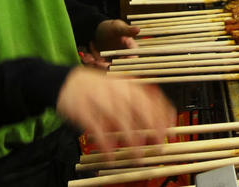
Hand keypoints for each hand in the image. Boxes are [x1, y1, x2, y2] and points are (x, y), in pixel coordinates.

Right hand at [56, 66, 175, 152]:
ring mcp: (101, 100)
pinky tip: (111, 156)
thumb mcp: (122, 89)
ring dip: (132, 140)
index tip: (170, 130)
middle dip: (152, 128)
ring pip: (121, 120)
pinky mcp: (84, 111)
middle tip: (158, 145)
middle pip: (141, 109)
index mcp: (130, 86)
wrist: (68, 81)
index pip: (153, 99)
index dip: (164, 115)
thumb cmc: (99, 89)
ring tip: (138, 156)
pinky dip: (106, 144)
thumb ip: (139, 103)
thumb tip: (158, 121)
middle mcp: (118, 91)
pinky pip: (98, 129)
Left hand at [85, 19, 139, 67]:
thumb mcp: (118, 27)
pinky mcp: (104, 66)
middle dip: (105, 67)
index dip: (123, 65)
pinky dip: (91, 64)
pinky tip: (86, 57)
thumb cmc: (111, 27)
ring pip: (106, 71)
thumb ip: (126, 30)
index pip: (132, 61)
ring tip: (89, 58)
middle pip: (118, 69)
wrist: (98, 31)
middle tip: (96, 62)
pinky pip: (98, 69)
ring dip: (96, 66)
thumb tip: (138, 30)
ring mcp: (114, 64)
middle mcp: (124, 59)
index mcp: (131, 51)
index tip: (112, 64)